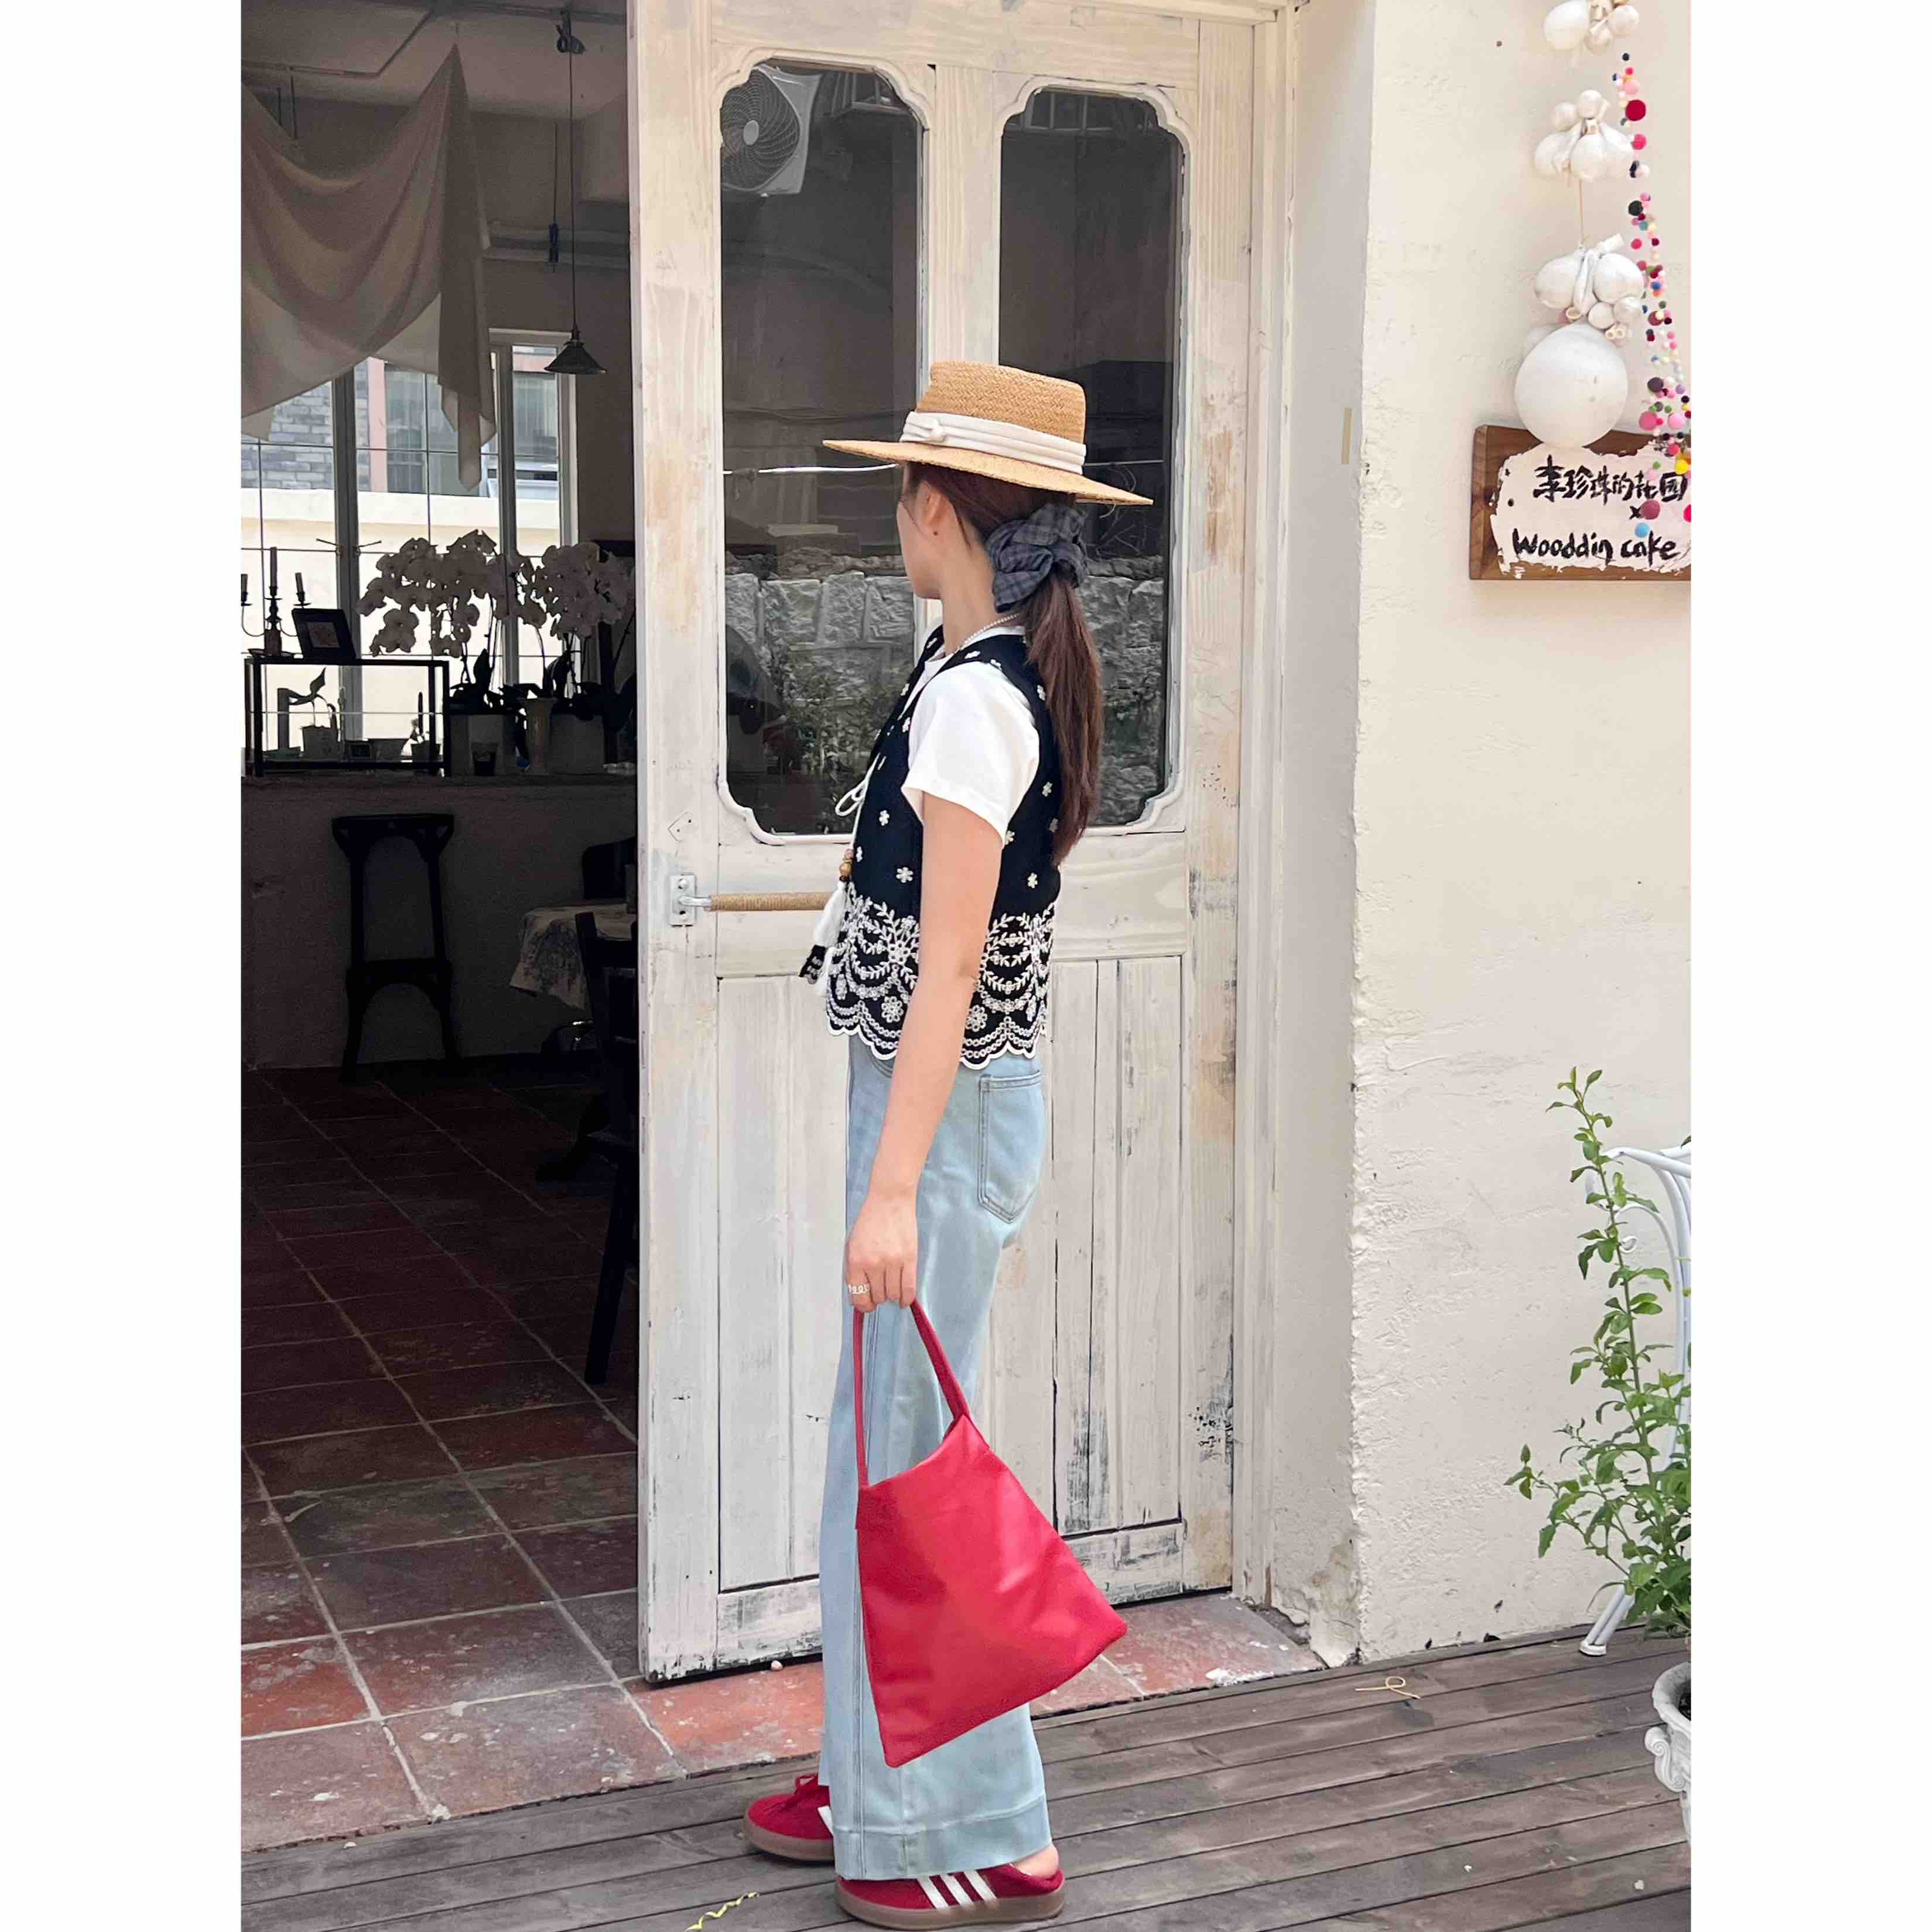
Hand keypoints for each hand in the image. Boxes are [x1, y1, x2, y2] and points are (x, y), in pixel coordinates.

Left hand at [844, 1187, 918, 1311]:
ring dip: (892, 1296)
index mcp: (857, 1261)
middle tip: (879, 1292)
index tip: (867, 1306)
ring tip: (891, 1288)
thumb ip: (854, 1270)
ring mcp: (893, 1263)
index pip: (859, 1296)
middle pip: (878, 1296)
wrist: (890, 1200)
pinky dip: (907, 1298)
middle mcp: (874, 1264)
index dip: (863, 1305)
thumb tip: (858, 1293)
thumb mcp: (853, 1245)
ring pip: (893, 1294)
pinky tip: (904, 1299)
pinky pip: (909, 1288)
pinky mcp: (910, 1259)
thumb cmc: (870, 1220)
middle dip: (878, 1298)